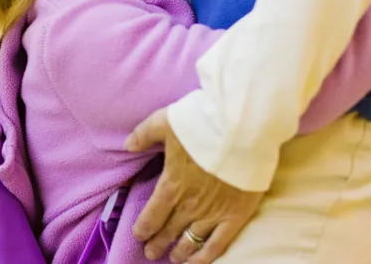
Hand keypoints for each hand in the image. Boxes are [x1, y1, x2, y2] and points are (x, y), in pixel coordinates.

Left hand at [125, 109, 263, 263]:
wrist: (242, 131)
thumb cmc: (203, 124)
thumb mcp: (165, 121)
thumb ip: (144, 134)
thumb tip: (128, 144)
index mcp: (171, 185)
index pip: (151, 216)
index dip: (143, 229)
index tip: (139, 234)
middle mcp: (189, 205)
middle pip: (169, 232)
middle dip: (157, 244)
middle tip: (150, 252)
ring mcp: (213, 214)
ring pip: (190, 242)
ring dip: (179, 252)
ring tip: (173, 258)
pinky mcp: (235, 216)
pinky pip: (217, 245)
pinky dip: (205, 258)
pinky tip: (196, 263)